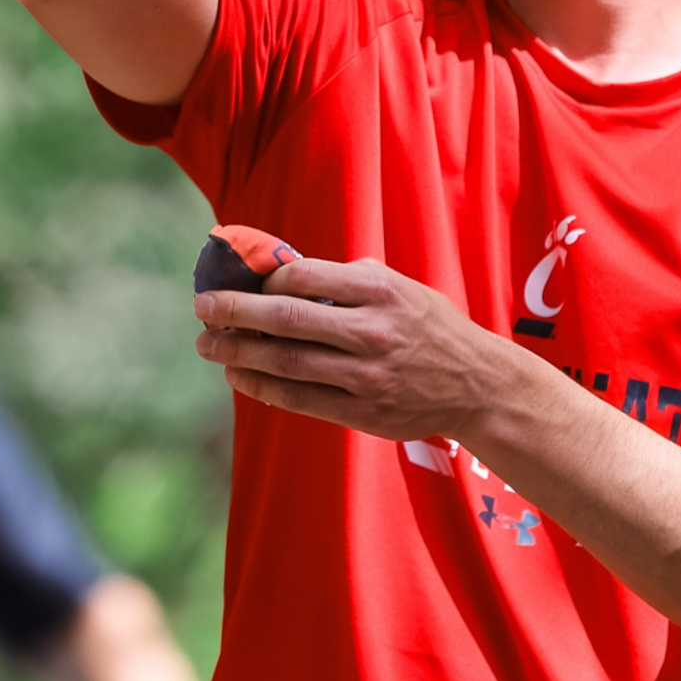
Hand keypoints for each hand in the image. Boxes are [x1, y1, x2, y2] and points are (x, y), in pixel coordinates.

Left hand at [194, 256, 501, 441]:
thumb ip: (353, 278)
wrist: (478, 386)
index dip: (264, 279)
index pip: (301, 277)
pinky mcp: (361, 411)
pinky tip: (240, 376)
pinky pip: (298, 399)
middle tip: (202, 308)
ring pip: (284, 362)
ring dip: (236, 353)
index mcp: (379, 292)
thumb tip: (289, 269)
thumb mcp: (403, 288)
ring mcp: (365, 376)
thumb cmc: (432, 329)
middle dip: (233, 313)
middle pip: (284, 319)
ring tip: (207, 345)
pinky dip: (262, 386)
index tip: (246, 283)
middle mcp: (370, 332)